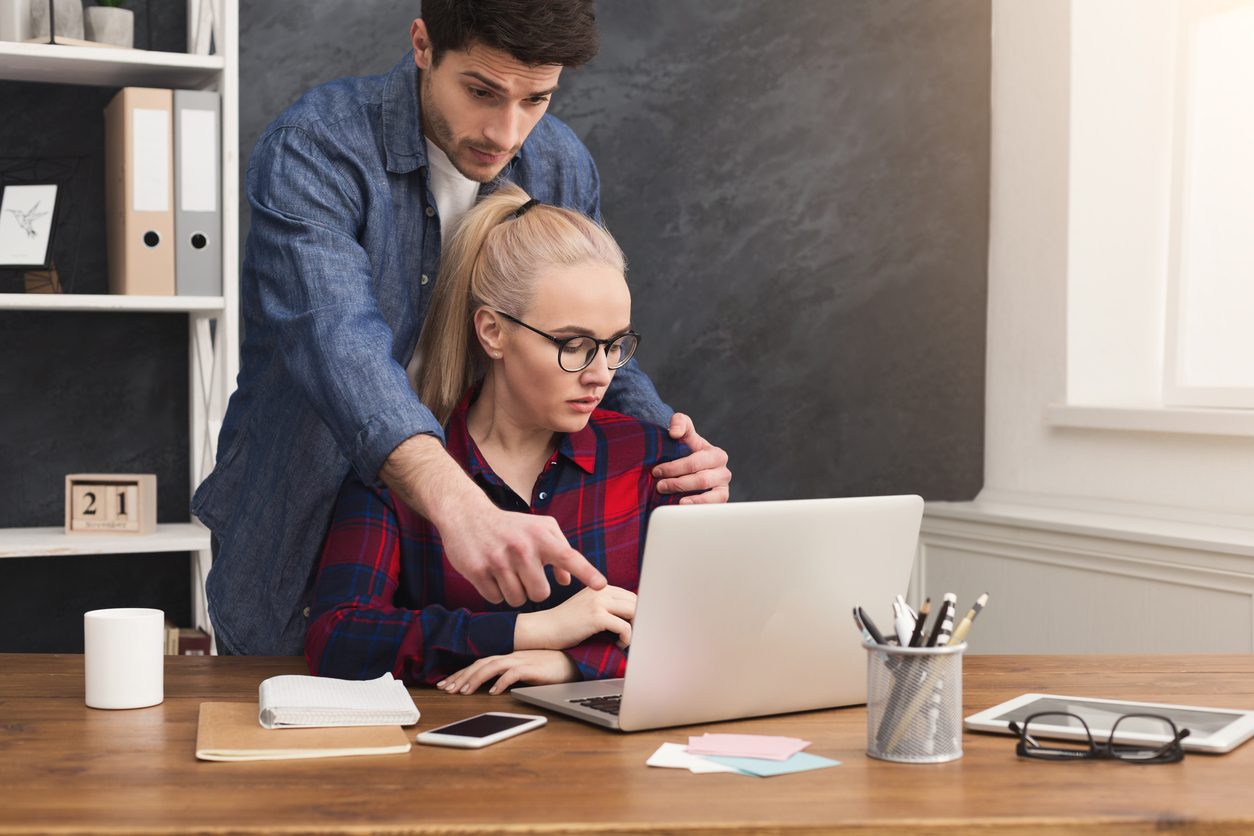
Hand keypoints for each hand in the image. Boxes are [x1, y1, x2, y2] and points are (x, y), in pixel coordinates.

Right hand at [380, 434, 605, 605]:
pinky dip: (496, 592)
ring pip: (517, 599)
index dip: (586, 572)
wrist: (466, 515)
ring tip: (507, 573)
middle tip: (525, 575)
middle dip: (534, 590)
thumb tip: (568, 580)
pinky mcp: (477, 571)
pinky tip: (491, 574)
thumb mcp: (540, 528)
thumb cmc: (510, 525)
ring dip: (514, 592)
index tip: (601, 585)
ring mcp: (498, 560)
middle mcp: (521, 548)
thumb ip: (560, 550)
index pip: (568, 556)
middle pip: (540, 593)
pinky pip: (496, 599)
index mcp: (541, 536)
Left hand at [436, 650, 578, 694]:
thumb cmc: (550, 668)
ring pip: (492, 666)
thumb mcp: (524, 671)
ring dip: (476, 678)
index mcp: (508, 658)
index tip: (446, 684)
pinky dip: (501, 682)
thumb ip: (508, 676)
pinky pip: (513, 674)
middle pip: (480, 664)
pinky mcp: (533, 668)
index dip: (461, 673)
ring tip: (464, 691)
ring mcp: (521, 661)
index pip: (479, 664)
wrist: (573, 661)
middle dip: (461, 676)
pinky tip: (493, 692)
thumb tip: (490, 687)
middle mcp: (511, 657)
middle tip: (446, 688)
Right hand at [514, 586, 636, 650]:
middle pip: (636, 603)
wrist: (545, 629)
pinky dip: (627, 639)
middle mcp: (601, 590)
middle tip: (634, 635)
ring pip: (634, 613)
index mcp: (601, 587)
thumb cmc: (565, 623)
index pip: (632, 596)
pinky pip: (625, 627)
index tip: (636, 626)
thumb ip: (607, 605)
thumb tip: (633, 616)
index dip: (637, 613)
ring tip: (626, 639)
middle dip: (639, 621)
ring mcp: (599, 602)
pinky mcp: (597, 616)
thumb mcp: (588, 606)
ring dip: (635, 629)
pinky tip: (619, 644)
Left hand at [652, 413, 730, 503]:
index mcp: (716, 455)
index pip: (694, 463)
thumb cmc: (688, 450)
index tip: (656, 471)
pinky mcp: (721, 501)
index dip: (673, 468)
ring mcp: (723, 488)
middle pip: (701, 480)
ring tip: (674, 500)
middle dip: (678, 483)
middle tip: (660, 486)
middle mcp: (724, 472)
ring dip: (690, 498)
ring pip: (709, 495)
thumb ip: (679, 422)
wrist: (693, 466)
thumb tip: (675, 433)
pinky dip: (699, 507)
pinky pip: (712, 506)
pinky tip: (684, 507)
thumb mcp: (685, 432)